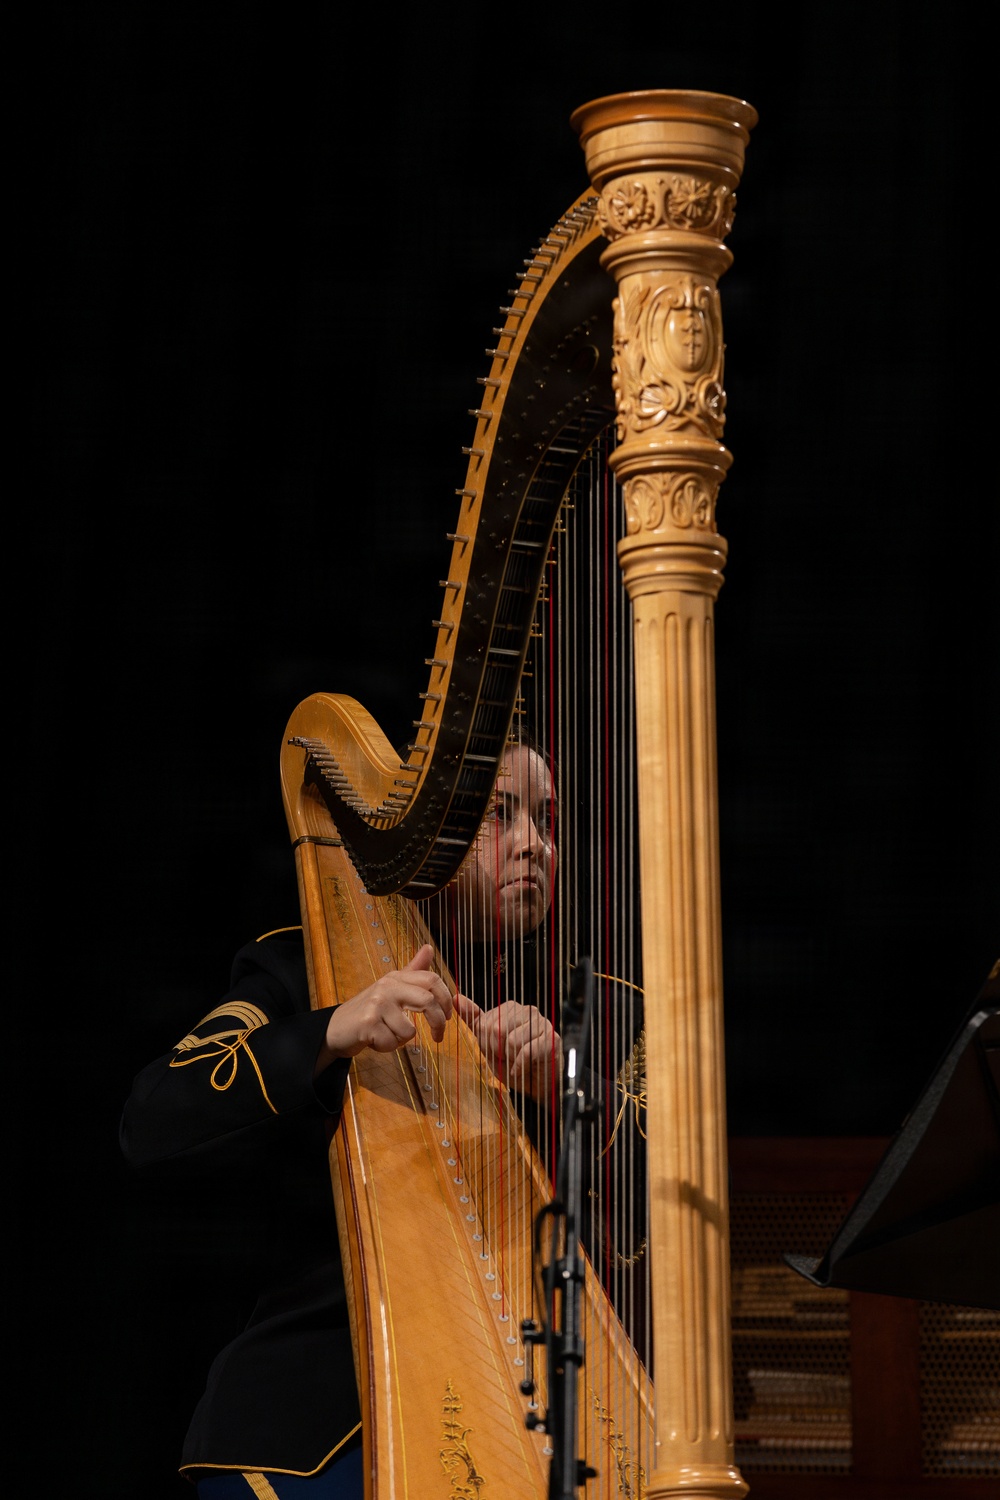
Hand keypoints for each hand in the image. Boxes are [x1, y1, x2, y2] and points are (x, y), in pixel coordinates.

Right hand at [316, 945, 454, 1073]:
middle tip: (438, 1036)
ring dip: (402, 1040)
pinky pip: (393, 1042)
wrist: (336, 1028)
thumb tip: (429, 947)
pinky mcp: (368, 1023)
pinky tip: (375, 1040)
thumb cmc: (368, 1010)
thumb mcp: (391, 987)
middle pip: (428, 1001)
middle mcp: (387, 986)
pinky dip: (388, 1047)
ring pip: (410, 1030)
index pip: (432, 979)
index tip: (448, 1016)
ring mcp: (376, 1004)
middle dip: (438, 1023)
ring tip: (387, 1034)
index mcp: (396, 977)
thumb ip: (412, 970)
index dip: (446, 999)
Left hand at [454, 994, 561, 1102]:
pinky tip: (521, 1070)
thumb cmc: (512, 1062)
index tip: (495, 1052)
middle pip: (497, 1029)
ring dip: (509, 1060)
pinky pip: (526, 1051)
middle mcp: (528, 1010)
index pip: (485, 1023)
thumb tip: (456, 998)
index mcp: (511, 1008)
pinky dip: (519, 1066)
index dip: (485, 1044)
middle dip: (496, 1051)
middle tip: (505, 1059)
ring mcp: (542, 1023)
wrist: (535, 1085)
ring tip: (515, 1063)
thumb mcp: (488, 1042)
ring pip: (511, 1041)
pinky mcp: (552, 1039)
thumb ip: (474, 1020)